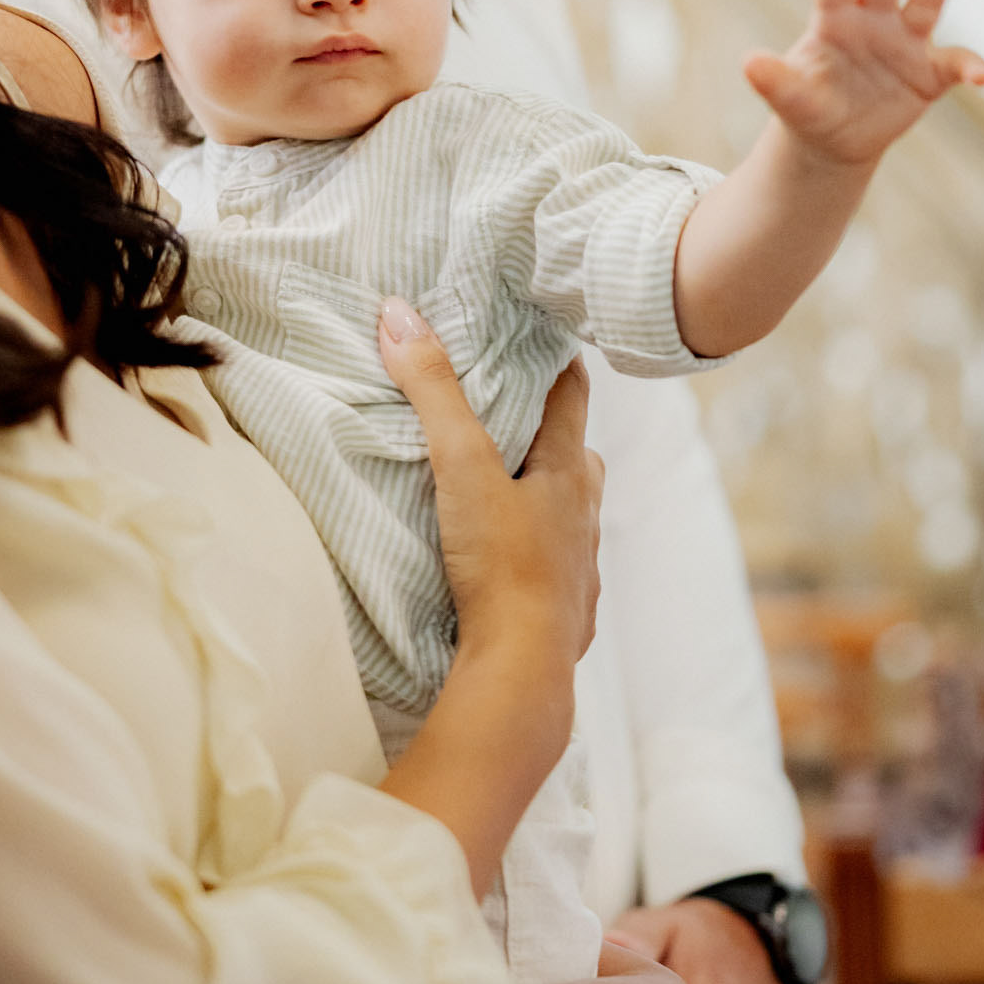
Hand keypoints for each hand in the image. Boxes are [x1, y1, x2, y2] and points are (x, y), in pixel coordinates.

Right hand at [380, 312, 602, 682]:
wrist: (522, 668)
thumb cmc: (501, 563)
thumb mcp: (460, 466)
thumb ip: (432, 392)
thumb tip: (398, 315)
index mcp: (569, 471)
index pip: (571, 395)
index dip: (553, 362)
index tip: (535, 339)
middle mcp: (585, 515)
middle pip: (576, 455)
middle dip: (549, 432)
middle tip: (510, 415)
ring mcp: (581, 567)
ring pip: (570, 516)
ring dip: (543, 497)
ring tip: (506, 490)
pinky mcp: (567, 613)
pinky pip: (557, 572)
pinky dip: (536, 557)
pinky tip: (511, 564)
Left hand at [743, 0, 983, 170]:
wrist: (837, 140)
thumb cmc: (808, 108)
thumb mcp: (790, 100)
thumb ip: (774, 81)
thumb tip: (748, 62)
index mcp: (834, 21)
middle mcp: (873, 20)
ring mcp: (905, 43)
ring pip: (925, 4)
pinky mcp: (930, 73)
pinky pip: (956, 65)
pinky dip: (971, 68)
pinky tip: (983, 77)